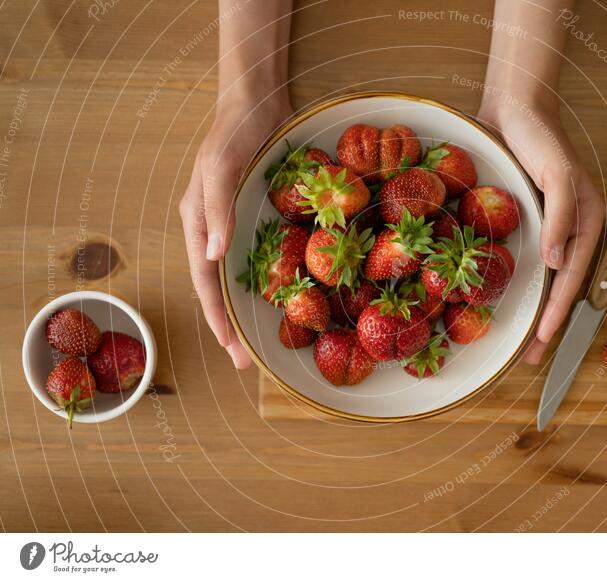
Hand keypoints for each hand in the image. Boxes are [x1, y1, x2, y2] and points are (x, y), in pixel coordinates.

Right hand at [179, 94, 291, 368]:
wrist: (257, 102)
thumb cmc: (233, 132)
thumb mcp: (221, 168)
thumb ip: (217, 209)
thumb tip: (212, 255)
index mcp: (197, 223)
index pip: (205, 281)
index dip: (217, 317)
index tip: (231, 350)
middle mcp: (215, 230)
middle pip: (220, 287)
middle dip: (231, 324)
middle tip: (247, 361)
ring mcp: (237, 224)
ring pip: (240, 276)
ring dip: (250, 307)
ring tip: (265, 338)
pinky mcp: (259, 216)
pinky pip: (263, 256)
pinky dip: (270, 279)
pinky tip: (286, 296)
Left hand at [478, 102, 603, 364]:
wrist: (515, 108)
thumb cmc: (539, 137)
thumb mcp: (555, 172)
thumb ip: (559, 216)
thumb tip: (558, 263)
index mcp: (585, 222)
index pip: (571, 279)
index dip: (556, 312)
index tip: (542, 341)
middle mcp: (568, 231)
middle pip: (559, 287)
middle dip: (546, 324)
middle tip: (528, 358)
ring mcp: (547, 228)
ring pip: (543, 280)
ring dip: (532, 311)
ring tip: (519, 342)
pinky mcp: (527, 222)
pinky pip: (525, 261)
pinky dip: (517, 285)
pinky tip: (504, 300)